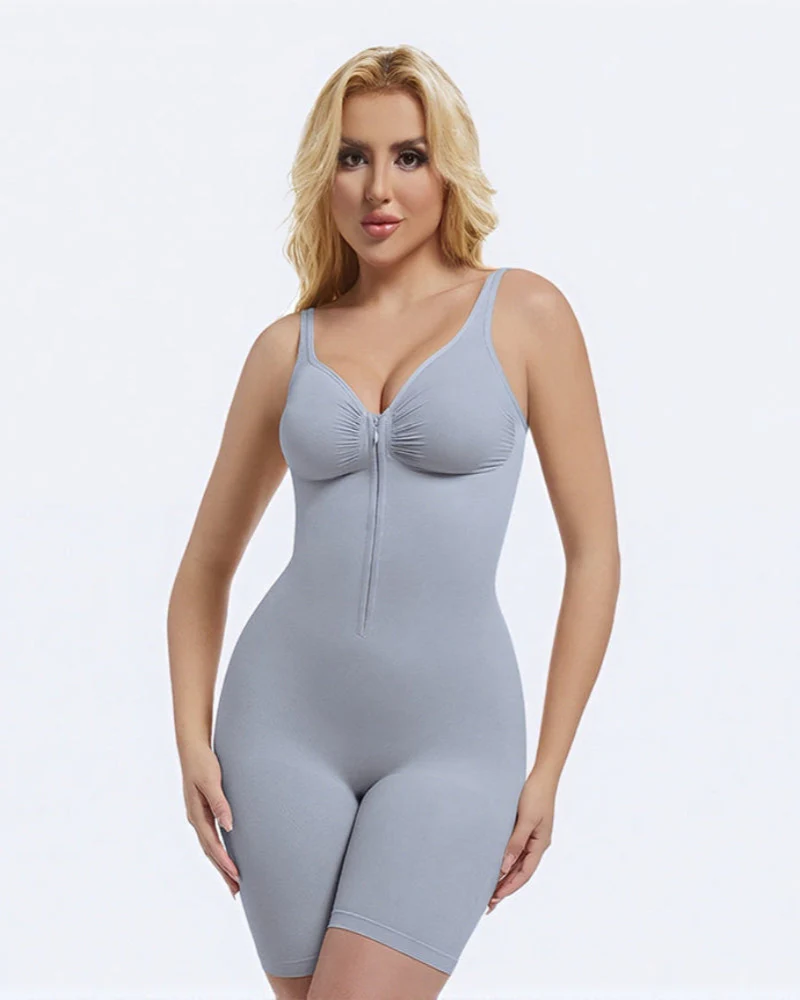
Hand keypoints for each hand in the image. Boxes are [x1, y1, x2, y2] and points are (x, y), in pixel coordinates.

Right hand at [180, 741, 240, 896]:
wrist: (192, 748)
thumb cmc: (202, 763)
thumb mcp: (211, 781)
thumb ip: (220, 802)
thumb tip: (229, 825)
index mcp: (197, 814)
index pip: (212, 844)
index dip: (224, 861)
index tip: (236, 874)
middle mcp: (196, 819)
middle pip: (210, 851)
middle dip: (222, 871)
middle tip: (236, 891)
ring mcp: (199, 816)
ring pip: (210, 846)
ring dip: (221, 864)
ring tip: (233, 881)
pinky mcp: (204, 811)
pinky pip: (212, 836)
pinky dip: (219, 850)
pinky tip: (226, 856)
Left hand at [486, 769, 555, 912]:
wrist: (542, 776)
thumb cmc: (535, 795)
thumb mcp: (525, 819)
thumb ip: (516, 842)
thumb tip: (504, 866)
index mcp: (540, 845)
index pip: (524, 873)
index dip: (509, 887)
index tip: (495, 898)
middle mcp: (537, 845)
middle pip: (520, 872)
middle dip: (505, 888)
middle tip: (489, 903)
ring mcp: (532, 838)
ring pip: (517, 864)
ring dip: (504, 877)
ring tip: (489, 890)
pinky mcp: (525, 829)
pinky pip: (515, 851)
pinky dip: (505, 862)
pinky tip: (495, 867)